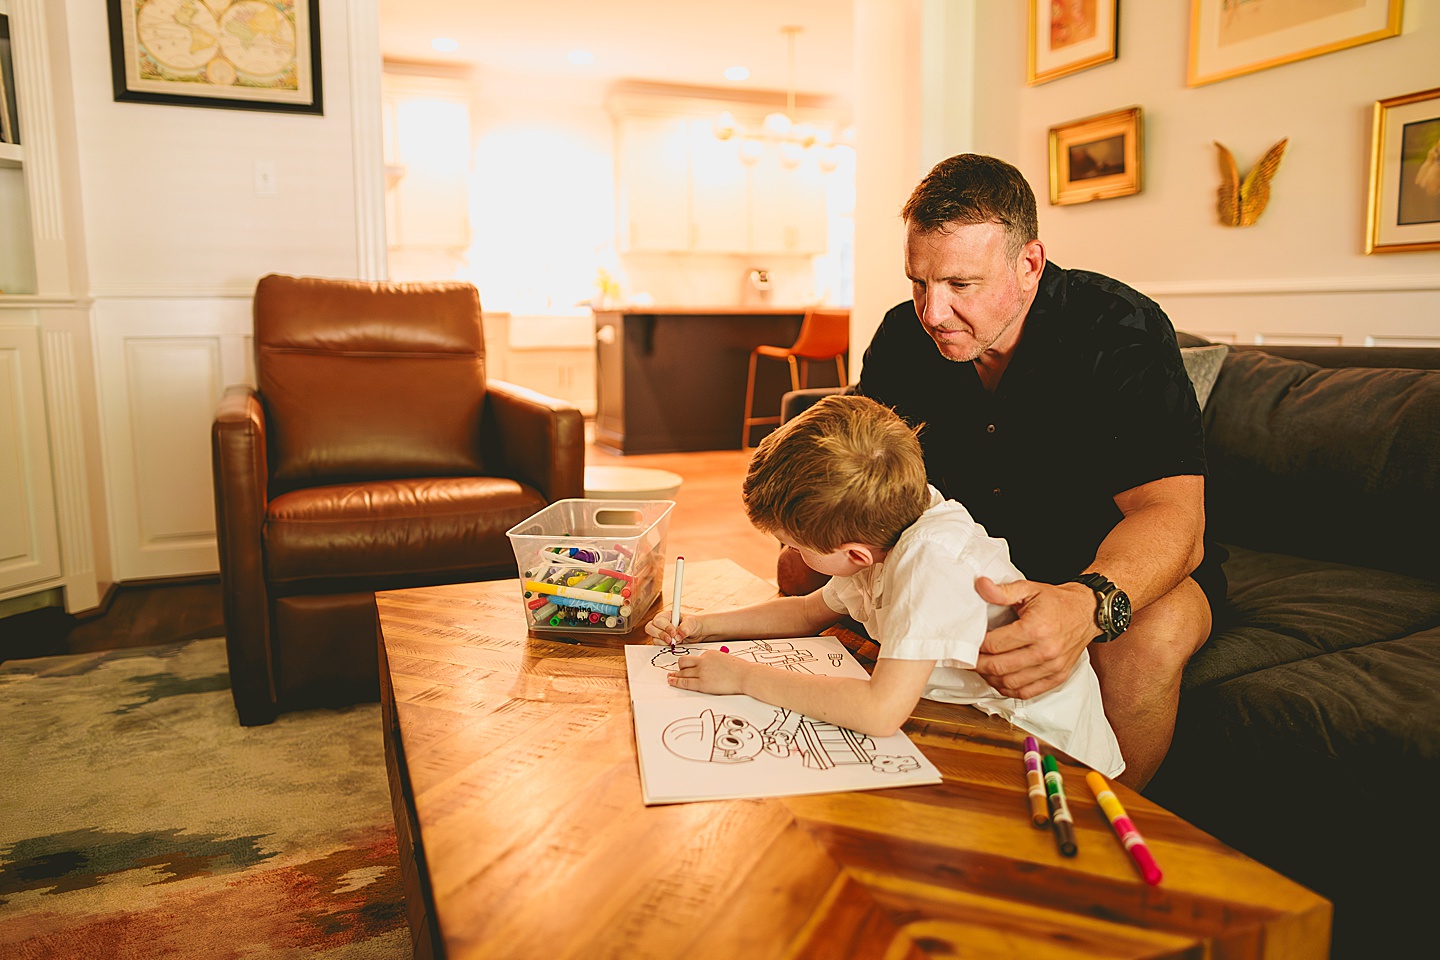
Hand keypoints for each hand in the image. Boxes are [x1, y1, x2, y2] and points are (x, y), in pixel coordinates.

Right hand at [645, 612, 702, 644]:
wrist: (698, 634)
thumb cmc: (693, 624)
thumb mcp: (692, 623)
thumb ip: (686, 627)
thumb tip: (678, 634)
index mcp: (666, 616)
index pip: (658, 620)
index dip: (665, 627)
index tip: (674, 632)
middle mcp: (661, 625)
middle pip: (650, 628)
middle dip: (661, 635)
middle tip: (672, 640)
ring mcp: (660, 635)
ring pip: (653, 638)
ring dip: (664, 642)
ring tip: (676, 643)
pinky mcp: (662, 643)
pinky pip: (658, 646)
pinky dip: (665, 647)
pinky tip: (674, 646)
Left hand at [667, 651, 748, 694]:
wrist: (746, 675)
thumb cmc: (741, 670)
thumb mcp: (726, 660)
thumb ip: (716, 662)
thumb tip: (713, 669)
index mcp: (710, 653)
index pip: (695, 658)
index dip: (690, 664)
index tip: (687, 666)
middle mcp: (703, 660)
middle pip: (684, 662)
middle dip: (679, 667)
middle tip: (675, 671)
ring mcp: (702, 672)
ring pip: (682, 672)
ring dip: (675, 675)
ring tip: (670, 677)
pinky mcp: (702, 683)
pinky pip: (685, 682)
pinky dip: (676, 681)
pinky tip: (672, 681)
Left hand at [973, 577, 1094, 698]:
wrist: (1088, 612)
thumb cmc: (1057, 601)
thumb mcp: (1030, 589)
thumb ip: (1003, 591)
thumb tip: (981, 585)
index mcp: (1035, 628)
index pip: (995, 645)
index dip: (975, 646)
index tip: (967, 644)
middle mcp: (1045, 651)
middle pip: (999, 667)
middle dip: (978, 665)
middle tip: (967, 659)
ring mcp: (1053, 667)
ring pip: (1010, 683)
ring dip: (990, 679)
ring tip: (982, 668)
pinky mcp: (1058, 677)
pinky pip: (1027, 692)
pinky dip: (1008, 689)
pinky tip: (999, 679)